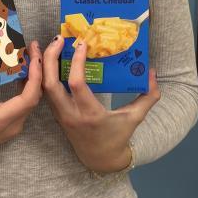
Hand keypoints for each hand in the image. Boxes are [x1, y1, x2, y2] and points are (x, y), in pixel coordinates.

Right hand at [0, 49, 43, 178]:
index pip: (26, 100)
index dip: (35, 78)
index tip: (35, 58)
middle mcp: (9, 125)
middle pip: (34, 97)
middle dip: (38, 72)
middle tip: (33, 48)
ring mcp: (12, 127)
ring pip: (32, 101)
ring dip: (34, 78)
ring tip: (29, 54)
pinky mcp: (11, 126)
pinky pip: (25, 104)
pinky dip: (28, 87)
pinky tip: (22, 69)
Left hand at [34, 35, 160, 173]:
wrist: (100, 159)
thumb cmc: (118, 137)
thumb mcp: (135, 118)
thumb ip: (148, 96)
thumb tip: (153, 73)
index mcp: (90, 114)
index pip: (77, 84)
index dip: (77, 62)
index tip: (82, 44)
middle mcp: (71, 114)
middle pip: (50, 84)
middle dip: (50, 59)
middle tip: (59, 38)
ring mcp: (60, 115)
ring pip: (44, 87)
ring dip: (44, 65)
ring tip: (50, 44)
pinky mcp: (56, 114)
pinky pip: (45, 92)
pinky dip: (44, 75)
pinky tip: (49, 60)